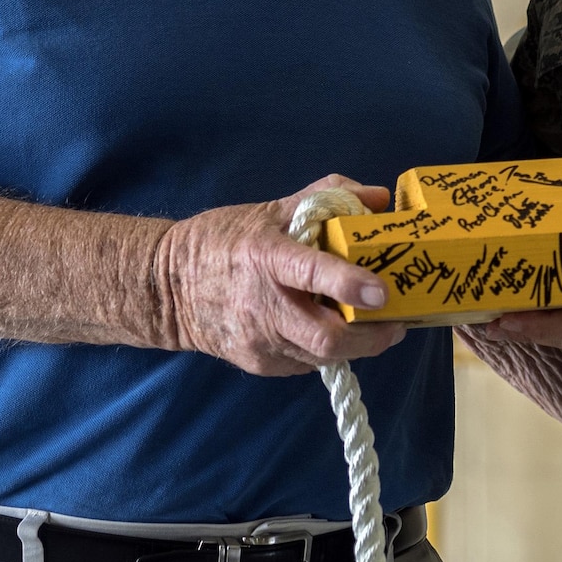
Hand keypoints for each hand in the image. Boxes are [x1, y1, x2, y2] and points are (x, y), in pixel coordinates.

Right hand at [155, 175, 403, 375]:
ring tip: (372, 326)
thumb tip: (379, 197)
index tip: (382, 293)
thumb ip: (328, 198)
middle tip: (396, 323)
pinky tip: (330, 331)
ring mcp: (260, 341)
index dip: (349, 285)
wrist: (165, 288)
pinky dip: (326, 350)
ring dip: (355, 345)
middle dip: (370, 337)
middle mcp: (263, 306)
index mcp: (266, 258)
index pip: (311, 273)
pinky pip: (306, 363)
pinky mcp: (259, 364)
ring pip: (321, 357)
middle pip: (326, 337)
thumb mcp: (271, 210)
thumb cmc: (222, 240)